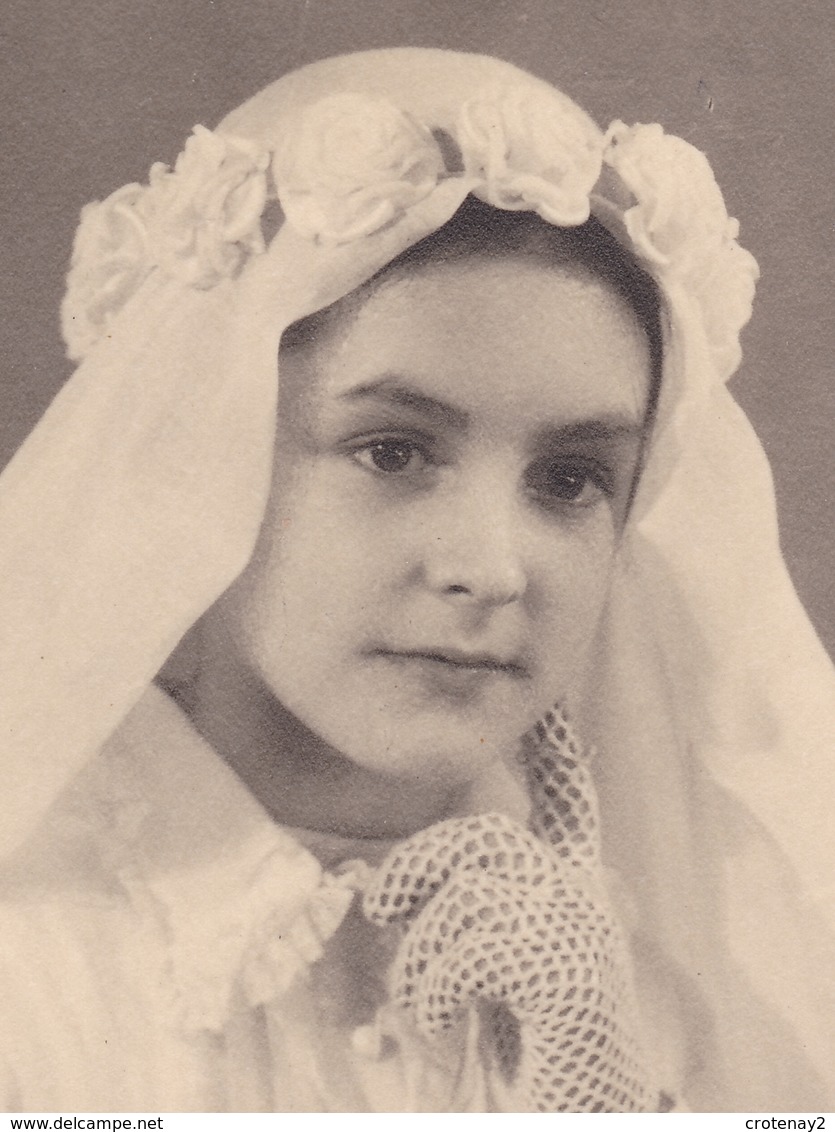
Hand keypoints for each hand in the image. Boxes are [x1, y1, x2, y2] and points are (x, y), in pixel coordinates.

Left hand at [363, 709, 664, 1111]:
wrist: (581, 1105)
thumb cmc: (535, 1038)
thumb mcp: (504, 961)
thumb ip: (475, 912)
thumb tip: (385, 888)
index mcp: (574, 884)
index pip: (570, 796)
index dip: (556, 745)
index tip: (550, 696)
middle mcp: (581, 893)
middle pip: (481, 838)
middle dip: (415, 870)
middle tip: (381, 908)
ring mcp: (574, 926)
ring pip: (460, 897)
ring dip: (417, 959)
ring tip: (421, 1001)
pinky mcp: (559, 968)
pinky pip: (459, 953)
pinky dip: (429, 995)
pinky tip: (440, 1022)